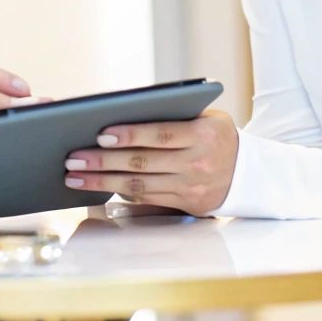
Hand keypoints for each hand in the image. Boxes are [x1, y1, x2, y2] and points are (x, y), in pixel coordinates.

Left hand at [63, 109, 236, 215]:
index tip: (100, 134)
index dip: (130, 135)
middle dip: (103, 161)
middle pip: (142, 162)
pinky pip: (147, 199)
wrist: (249, 172)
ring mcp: (191, 186)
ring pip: (139, 185)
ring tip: (75, 176)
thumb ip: (173, 117)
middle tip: (72, 158)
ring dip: (102, 181)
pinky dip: (119, 193)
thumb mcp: (206, 118)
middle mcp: (197, 162)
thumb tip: (123, 116)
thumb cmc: (217, 136)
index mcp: (204, 134)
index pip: (160, 134)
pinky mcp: (185, 204)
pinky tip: (97, 188)